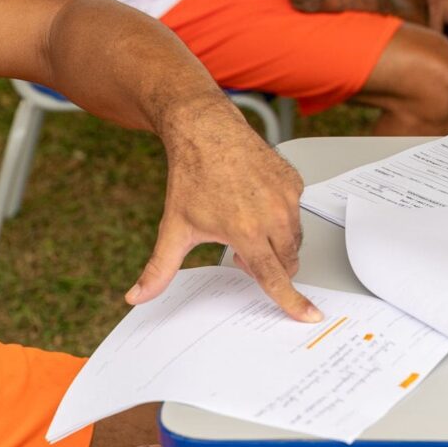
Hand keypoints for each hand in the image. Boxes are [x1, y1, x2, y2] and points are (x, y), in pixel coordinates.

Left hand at [126, 100, 322, 321]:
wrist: (206, 130)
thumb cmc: (192, 175)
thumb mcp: (174, 227)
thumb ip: (159, 269)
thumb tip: (137, 296)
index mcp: (247, 232)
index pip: (275, 277)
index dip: (293, 301)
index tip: (310, 316)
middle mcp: (273, 215)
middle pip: (287, 262)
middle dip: (271, 266)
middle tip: (240, 251)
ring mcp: (287, 197)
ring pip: (294, 238)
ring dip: (277, 243)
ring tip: (247, 226)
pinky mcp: (295, 183)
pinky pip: (296, 213)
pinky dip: (282, 217)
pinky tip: (257, 204)